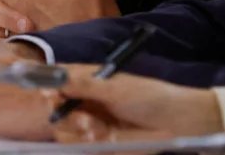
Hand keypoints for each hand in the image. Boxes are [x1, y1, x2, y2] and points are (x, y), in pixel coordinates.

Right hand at [50, 66, 222, 142]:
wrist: (177, 124)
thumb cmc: (151, 98)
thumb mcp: (118, 89)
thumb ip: (86, 85)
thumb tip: (58, 77)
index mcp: (90, 81)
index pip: (59, 81)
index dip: (48, 87)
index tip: (47, 96)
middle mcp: (86, 102)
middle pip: (56, 109)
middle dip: (66, 115)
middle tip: (86, 119)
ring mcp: (90, 124)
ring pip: (64, 131)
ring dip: (77, 131)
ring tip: (99, 130)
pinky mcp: (97, 144)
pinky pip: (77, 146)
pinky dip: (85, 144)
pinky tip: (102, 139)